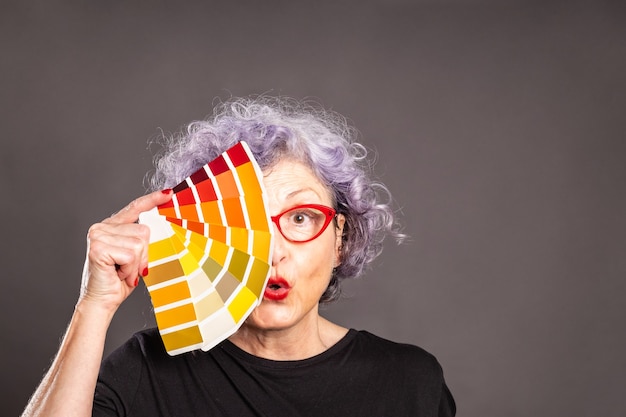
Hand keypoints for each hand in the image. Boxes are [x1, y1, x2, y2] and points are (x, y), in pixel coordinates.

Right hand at [78, 189, 171, 310]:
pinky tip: (119, 275)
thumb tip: (163, 229)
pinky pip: (131, 254)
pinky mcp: (98, 247)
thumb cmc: (119, 281)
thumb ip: (144, 241)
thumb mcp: (137, 257)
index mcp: (111, 227)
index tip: (168, 194)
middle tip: (131, 268)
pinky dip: (130, 269)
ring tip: (123, 272)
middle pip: (144, 230)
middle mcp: (102, 227)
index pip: (135, 208)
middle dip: (144, 254)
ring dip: (137, 264)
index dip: (152, 200)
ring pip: (139, 243)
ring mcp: (98, 235)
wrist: (101, 302)